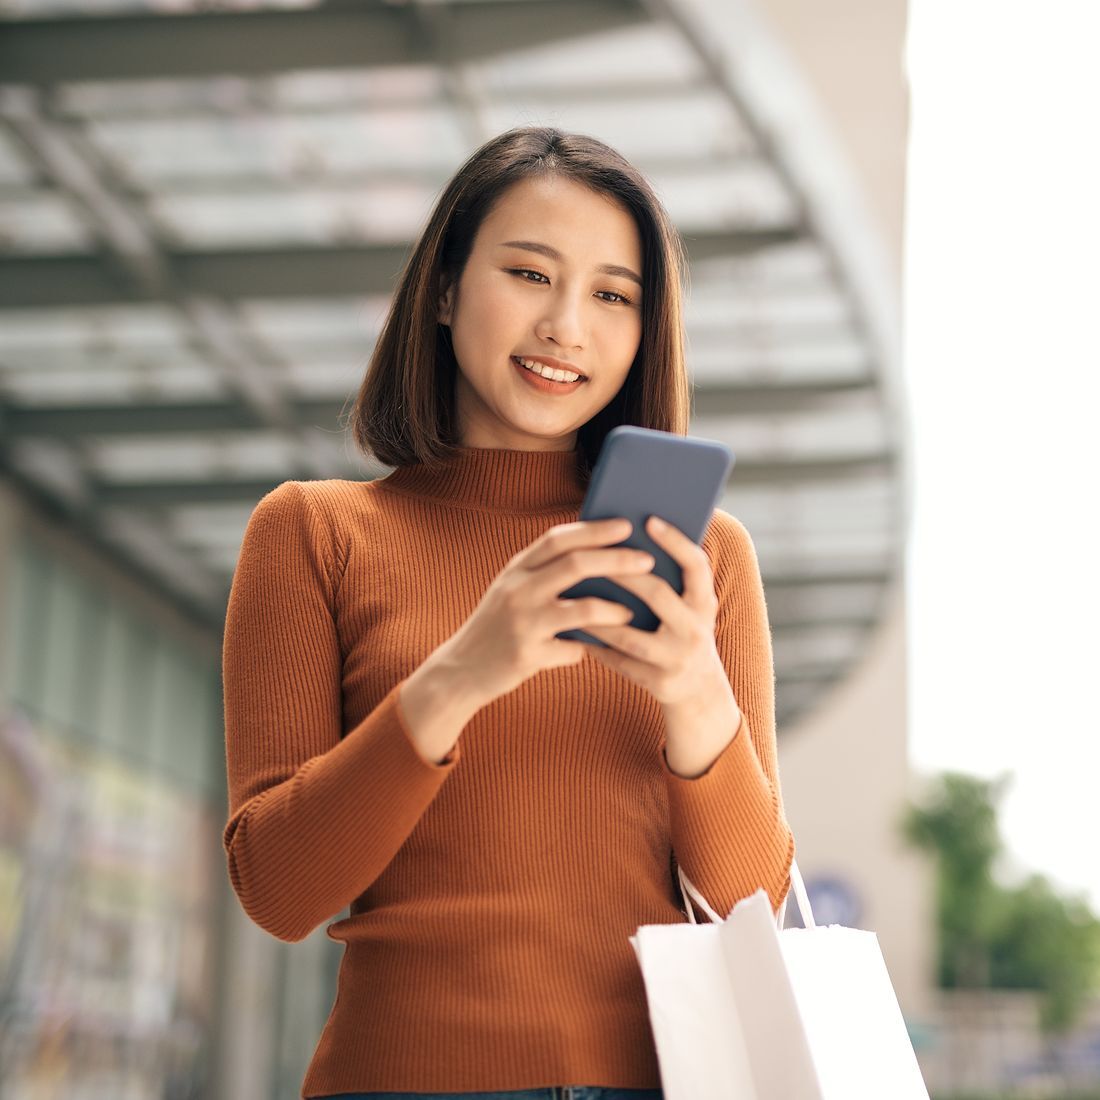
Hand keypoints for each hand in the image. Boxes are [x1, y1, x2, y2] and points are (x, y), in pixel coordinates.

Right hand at [439, 517, 657, 705]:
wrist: (462, 670)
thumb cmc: (498, 627)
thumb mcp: (513, 591)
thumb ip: (544, 574)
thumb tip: (598, 558)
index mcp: (515, 569)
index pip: (558, 539)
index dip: (594, 530)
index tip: (625, 525)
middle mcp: (517, 590)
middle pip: (576, 565)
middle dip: (617, 560)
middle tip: (647, 560)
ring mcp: (522, 623)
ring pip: (584, 609)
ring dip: (615, 610)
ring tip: (632, 612)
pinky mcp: (528, 655)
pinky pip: (572, 650)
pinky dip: (587, 650)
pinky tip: (595, 652)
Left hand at [584, 515, 729, 708]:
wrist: (700, 690)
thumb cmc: (683, 632)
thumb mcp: (690, 607)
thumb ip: (672, 581)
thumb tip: (629, 541)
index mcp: (704, 603)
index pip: (696, 565)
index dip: (675, 541)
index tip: (649, 520)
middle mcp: (695, 630)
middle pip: (657, 594)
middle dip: (624, 573)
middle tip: (594, 553)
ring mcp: (677, 658)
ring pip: (630, 635)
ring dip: (598, 615)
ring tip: (572, 595)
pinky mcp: (658, 682)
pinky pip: (619, 661)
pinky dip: (597, 646)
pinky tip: (576, 631)